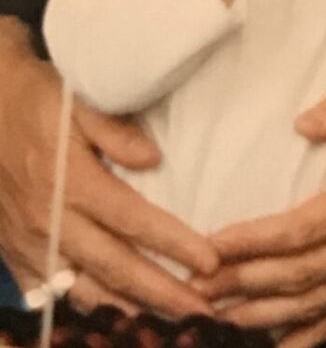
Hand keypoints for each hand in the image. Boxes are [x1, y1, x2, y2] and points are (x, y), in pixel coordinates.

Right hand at [0, 21, 218, 316]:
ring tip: (166, 321)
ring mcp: (30, 243)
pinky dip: (85, 308)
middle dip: (160, 292)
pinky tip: (114, 315)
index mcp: (72, 181)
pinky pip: (51, 294)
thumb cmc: (40, 103)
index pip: (132, 220)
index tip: (209, 261)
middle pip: (113, 266)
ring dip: (127, 309)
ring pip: (83, 290)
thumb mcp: (79, 102)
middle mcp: (51, 221)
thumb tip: (154, 160)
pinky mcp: (16, 254)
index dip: (172, 243)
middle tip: (201, 308)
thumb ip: (116, 131)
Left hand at [191, 74, 325, 343]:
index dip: (257, 241)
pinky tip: (271, 347)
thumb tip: (302, 123)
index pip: (304, 229)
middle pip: (303, 273)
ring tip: (218, 315)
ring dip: (264, 315)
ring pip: (316, 302)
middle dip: (247, 283)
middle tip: (198, 287)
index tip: (213, 245)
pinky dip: (304, 336)